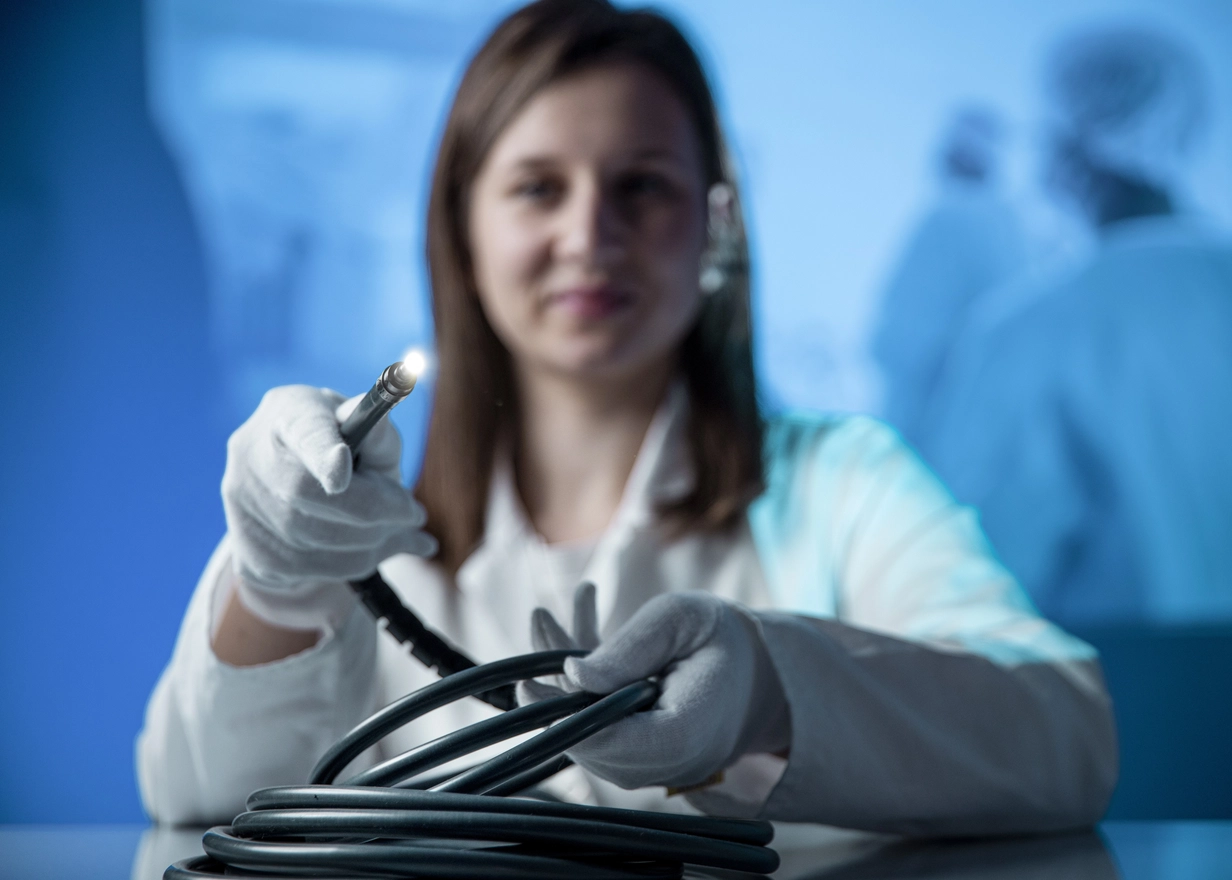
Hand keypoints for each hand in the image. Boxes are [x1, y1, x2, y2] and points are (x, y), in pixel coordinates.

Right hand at [221, 385, 436, 630]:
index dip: (317, 452)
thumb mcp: (370, 438)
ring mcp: (243, 506)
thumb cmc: (349, 454)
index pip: (299, 431)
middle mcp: (252, 455)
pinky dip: (359, 561)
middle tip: (414, 514)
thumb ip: (378, 434)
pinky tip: (382, 548)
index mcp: (288, 412)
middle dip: (373, 509)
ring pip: (313, 537)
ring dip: (374, 540)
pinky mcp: (251, 551)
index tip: (341, 474)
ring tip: (404, 530)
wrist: (301, 501)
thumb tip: (379, 423)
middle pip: (305, 492)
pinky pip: (313, 567)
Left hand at [519, 585, 789, 790]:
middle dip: (553, 694)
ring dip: (560, 685)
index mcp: (690, 732)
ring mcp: (657, 767)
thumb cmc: (724, 638)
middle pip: (595, 744)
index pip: (615, 741)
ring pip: (591, 737)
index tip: (529, 684)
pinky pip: (601, 731)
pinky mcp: (644, 757)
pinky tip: (567, 631)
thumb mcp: (681, 620)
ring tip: (545, 620)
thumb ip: (630, 647)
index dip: (565, 718)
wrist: (762, 673)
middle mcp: (672, 763)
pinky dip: (579, 690)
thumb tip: (573, 675)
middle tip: (536, 634)